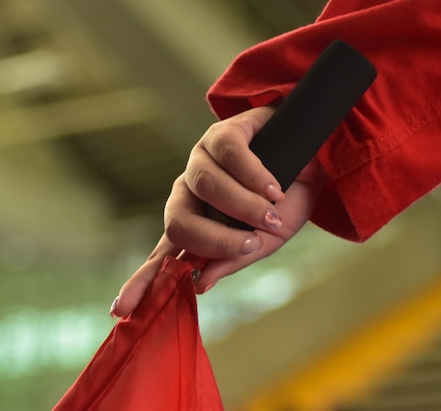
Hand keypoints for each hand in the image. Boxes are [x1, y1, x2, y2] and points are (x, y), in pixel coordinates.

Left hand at [110, 106, 326, 316]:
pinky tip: (273, 186)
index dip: (140, 281)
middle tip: (252, 244)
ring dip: (244, 207)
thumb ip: (234, 259)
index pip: (162, 254)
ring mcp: (201, 159)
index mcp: (196, 222)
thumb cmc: (288, 202)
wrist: (320, 162)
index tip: (121, 310)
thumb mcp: (266, 240)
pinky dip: (254, 175)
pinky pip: (228, 154)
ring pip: (204, 185)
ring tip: (273, 210)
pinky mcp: (222, 131)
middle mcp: (189, 192)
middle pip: (177, 221)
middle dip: (215, 240)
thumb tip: (201, 284)